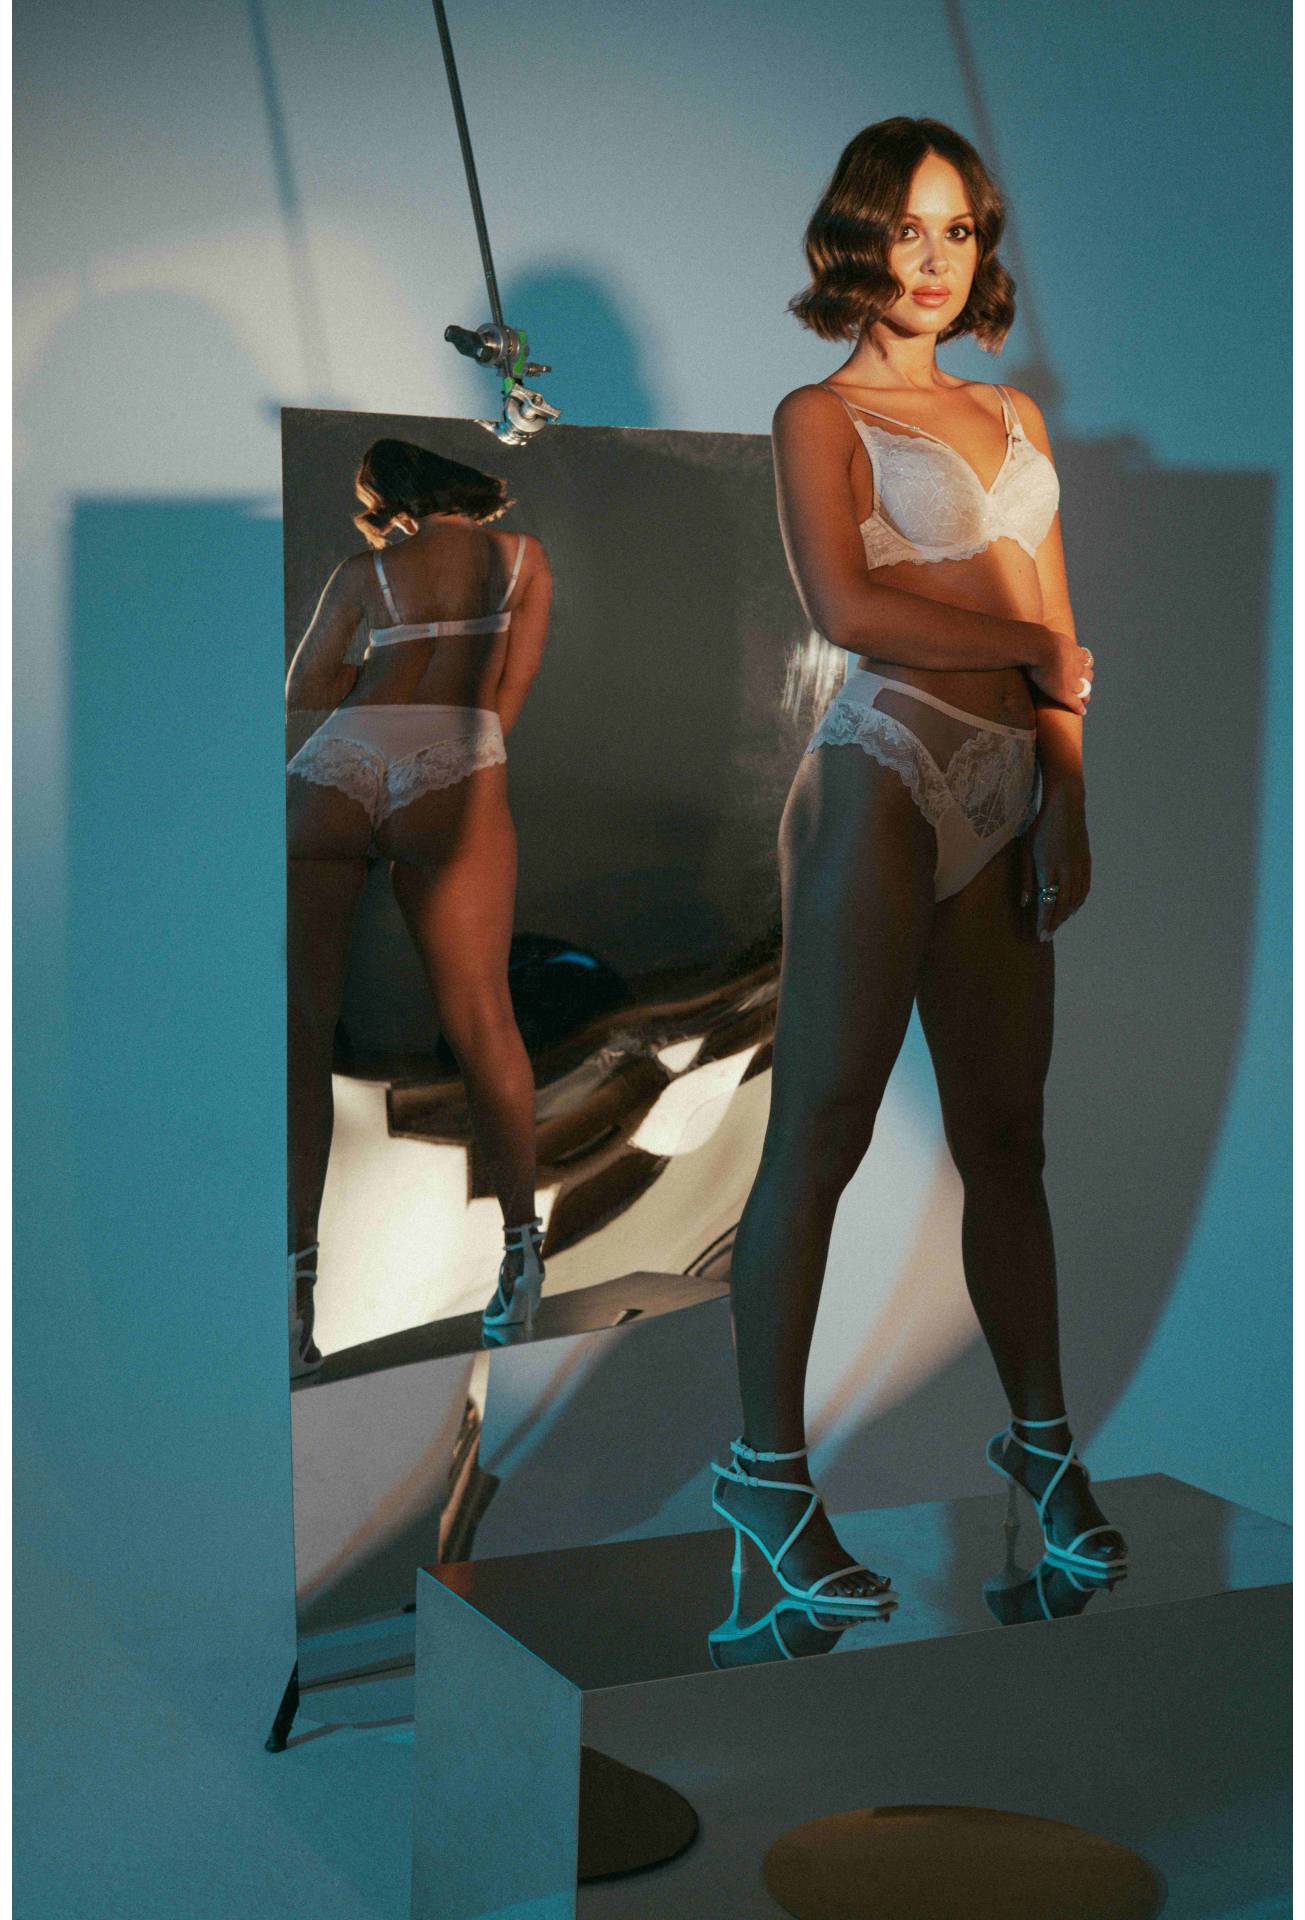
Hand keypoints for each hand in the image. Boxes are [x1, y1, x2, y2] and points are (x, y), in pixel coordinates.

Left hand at [1020, 784, 1090, 939]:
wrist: (1066, 805)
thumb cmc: (1040, 826)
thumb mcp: (1025, 849)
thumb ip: (1025, 877)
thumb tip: (1024, 903)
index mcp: (1050, 868)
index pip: (1048, 903)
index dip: (1045, 921)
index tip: (1041, 936)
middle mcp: (1067, 870)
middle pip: (1062, 905)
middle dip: (1054, 923)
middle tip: (1047, 936)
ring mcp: (1079, 866)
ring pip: (1075, 899)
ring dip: (1066, 914)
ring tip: (1056, 923)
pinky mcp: (1086, 861)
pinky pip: (1084, 888)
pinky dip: (1078, 901)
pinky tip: (1071, 908)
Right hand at [1027, 626, 1094, 715]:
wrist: (1039, 647)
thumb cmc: (1035, 640)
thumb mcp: (1041, 635)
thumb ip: (1038, 637)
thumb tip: (1020, 634)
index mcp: (1071, 650)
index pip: (1084, 658)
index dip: (1084, 663)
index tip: (1084, 666)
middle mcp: (1075, 665)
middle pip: (1087, 674)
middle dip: (1087, 679)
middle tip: (1086, 684)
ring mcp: (1071, 679)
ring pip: (1084, 689)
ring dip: (1085, 694)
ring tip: (1085, 699)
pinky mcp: (1064, 692)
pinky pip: (1075, 702)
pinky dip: (1079, 707)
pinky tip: (1081, 712)